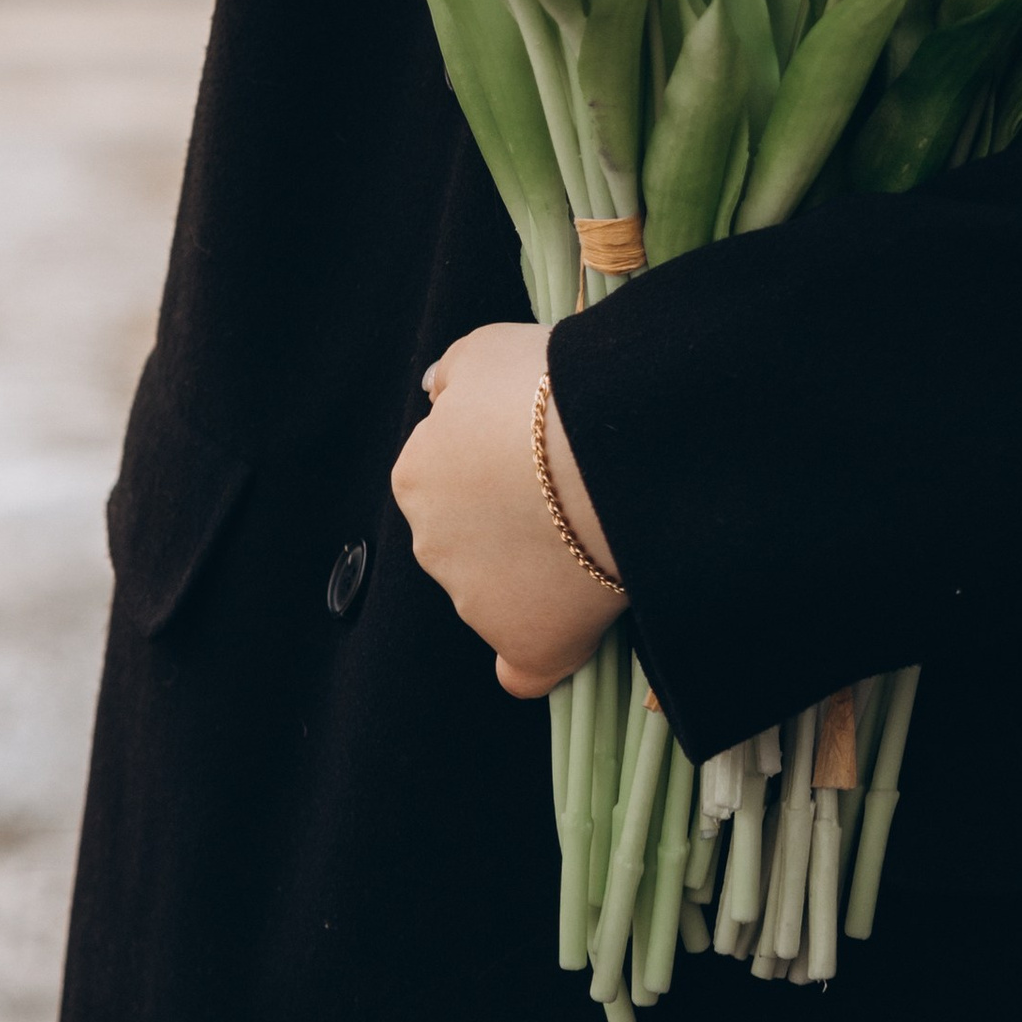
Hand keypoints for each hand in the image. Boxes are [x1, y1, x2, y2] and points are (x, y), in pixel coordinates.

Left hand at [391, 321, 626, 697]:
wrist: (605, 442)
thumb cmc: (543, 387)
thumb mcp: (482, 350)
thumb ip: (450, 375)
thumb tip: (432, 393)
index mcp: (415, 477)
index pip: (445, 478)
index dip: (493, 464)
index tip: (535, 453)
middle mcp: (431, 546)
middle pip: (467, 538)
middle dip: (507, 521)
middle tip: (567, 490)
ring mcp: (476, 602)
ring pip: (498, 593)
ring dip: (531, 574)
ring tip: (591, 536)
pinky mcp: (527, 645)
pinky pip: (525, 670)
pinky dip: (539, 660)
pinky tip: (562, 642)